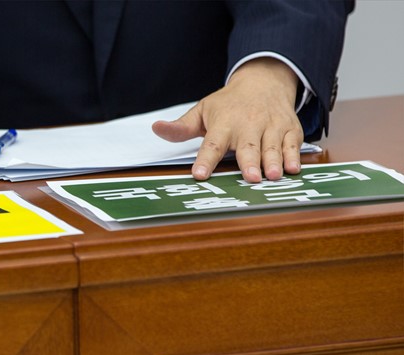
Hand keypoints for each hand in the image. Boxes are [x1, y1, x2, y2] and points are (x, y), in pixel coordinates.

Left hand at [152, 57, 302, 182]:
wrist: (263, 81)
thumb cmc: (229, 104)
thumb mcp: (202, 111)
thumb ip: (181, 127)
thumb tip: (156, 128)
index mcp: (223, 124)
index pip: (212, 144)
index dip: (205, 160)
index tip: (199, 174)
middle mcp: (248, 125)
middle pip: (248, 146)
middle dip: (249, 162)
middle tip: (250, 177)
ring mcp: (271, 127)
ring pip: (272, 146)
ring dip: (273, 162)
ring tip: (271, 176)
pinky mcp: (289, 129)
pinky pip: (292, 143)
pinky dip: (294, 155)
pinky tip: (293, 168)